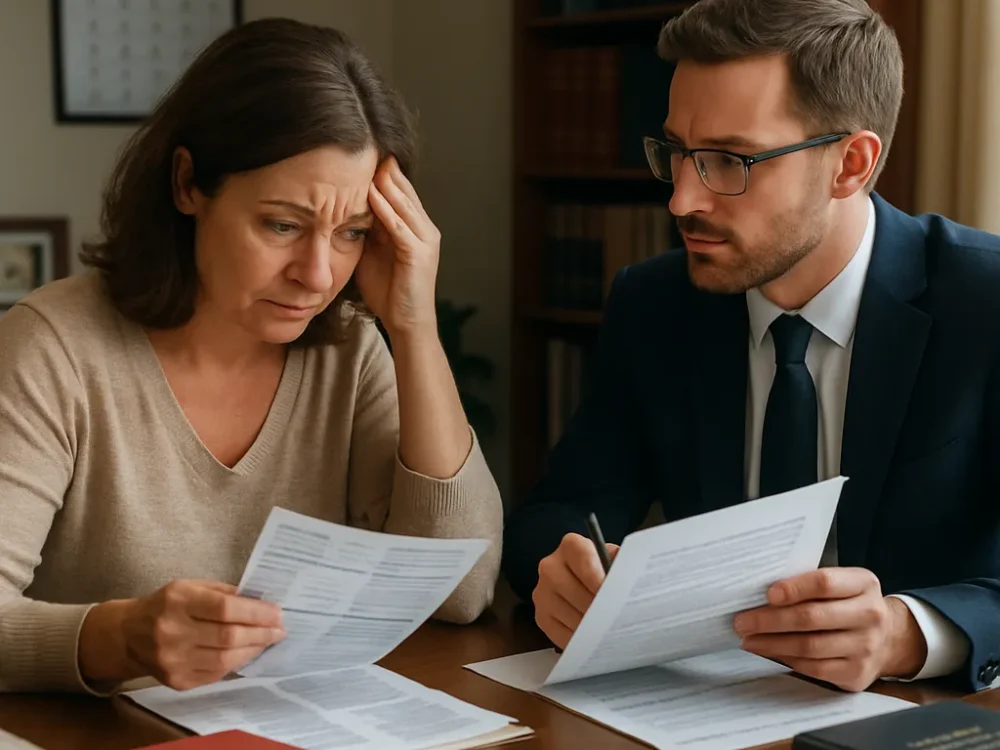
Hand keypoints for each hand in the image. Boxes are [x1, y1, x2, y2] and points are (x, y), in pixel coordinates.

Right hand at [121, 580, 284, 689]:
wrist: (129, 635)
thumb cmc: (167, 605)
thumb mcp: (191, 587)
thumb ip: (224, 593)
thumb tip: (262, 602)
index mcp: (178, 602)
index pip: (225, 609)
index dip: (256, 612)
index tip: (277, 613)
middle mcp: (172, 632)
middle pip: (228, 636)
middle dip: (260, 633)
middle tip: (279, 629)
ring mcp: (173, 661)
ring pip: (225, 659)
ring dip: (253, 649)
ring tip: (268, 640)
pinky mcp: (177, 681)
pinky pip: (216, 674)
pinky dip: (237, 662)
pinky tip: (248, 652)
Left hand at [355, 156, 439, 339]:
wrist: (407, 323)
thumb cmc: (389, 292)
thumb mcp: (374, 253)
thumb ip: (367, 230)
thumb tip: (344, 210)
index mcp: (416, 227)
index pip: (399, 191)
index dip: (381, 172)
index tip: (358, 153)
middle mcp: (425, 229)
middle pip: (403, 190)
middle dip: (383, 169)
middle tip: (362, 145)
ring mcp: (425, 240)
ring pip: (403, 203)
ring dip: (383, 182)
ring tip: (364, 161)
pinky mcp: (419, 254)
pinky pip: (399, 226)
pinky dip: (385, 208)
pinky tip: (369, 193)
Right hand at [533, 533, 618, 648]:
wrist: (589, 582)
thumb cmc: (606, 571)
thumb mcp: (616, 561)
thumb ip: (622, 566)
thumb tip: (632, 581)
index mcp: (571, 546)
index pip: (583, 558)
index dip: (598, 577)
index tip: (612, 594)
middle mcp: (550, 566)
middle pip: (574, 591)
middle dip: (598, 607)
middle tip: (616, 618)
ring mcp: (542, 593)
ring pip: (570, 615)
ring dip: (592, 627)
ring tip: (609, 629)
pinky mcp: (541, 616)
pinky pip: (562, 635)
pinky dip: (581, 640)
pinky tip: (595, 637)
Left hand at [734, 567, 926, 691]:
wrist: (888, 639)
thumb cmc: (848, 605)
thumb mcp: (841, 585)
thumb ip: (808, 584)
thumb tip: (760, 594)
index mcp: (863, 584)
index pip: (824, 583)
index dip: (793, 588)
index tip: (767, 594)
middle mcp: (870, 615)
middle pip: (811, 617)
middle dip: (770, 620)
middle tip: (742, 622)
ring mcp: (866, 647)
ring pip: (809, 646)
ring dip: (771, 643)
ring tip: (748, 639)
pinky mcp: (857, 674)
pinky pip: (814, 668)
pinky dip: (786, 660)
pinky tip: (768, 653)